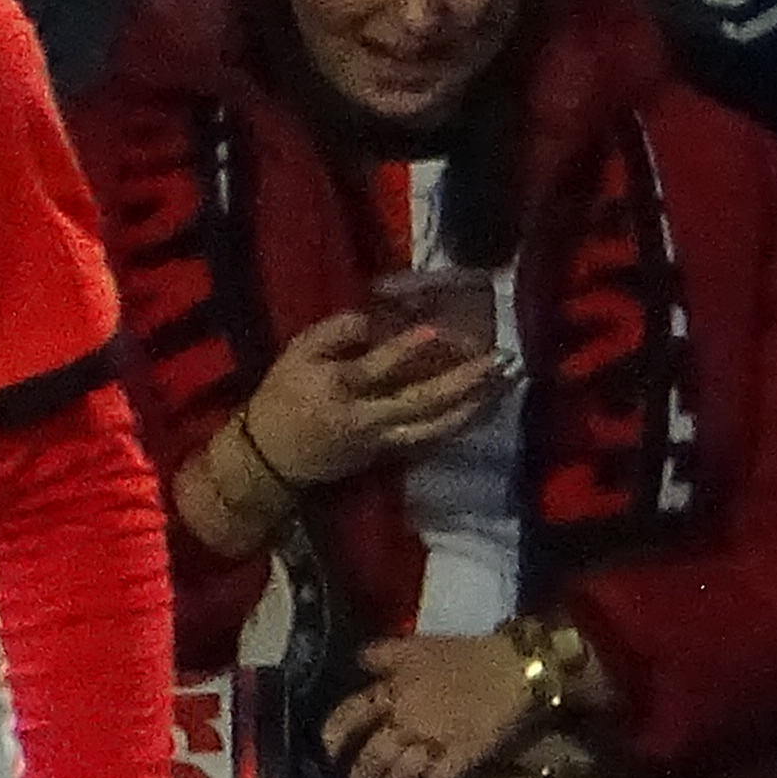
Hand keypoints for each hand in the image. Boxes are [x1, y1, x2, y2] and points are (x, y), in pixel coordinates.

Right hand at [244, 310, 509, 493]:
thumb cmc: (283, 397)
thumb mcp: (295, 356)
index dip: (404, 350)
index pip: (375, 368)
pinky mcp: (391, 454)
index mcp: (337, 386)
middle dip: (463, 382)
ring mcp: (384, 439)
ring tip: (504, 382)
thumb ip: (333, 334)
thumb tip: (372, 318)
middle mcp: (367, 416)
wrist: (272, 458)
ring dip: (473, 405)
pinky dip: (461, 425)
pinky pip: (433, 440)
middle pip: (421, 401)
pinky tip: (485, 408)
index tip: (435, 330)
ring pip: (436, 425)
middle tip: (499, 360)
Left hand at [321, 630, 539, 777]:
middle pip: (372, 757)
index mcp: (392, 691)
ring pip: (400, 775)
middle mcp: (406, 719)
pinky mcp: (464, 756)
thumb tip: (357, 660)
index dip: (334, 737)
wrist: (517, 667)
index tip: (326, 755)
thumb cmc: (467, 654)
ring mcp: (435, 741)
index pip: (350, 716)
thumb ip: (383, 654)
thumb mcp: (417, 645)